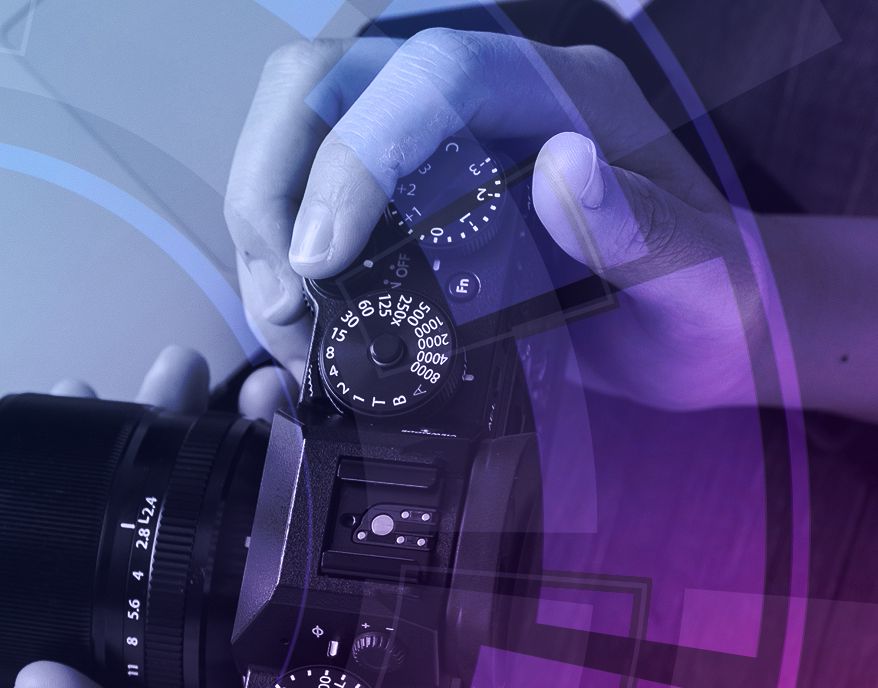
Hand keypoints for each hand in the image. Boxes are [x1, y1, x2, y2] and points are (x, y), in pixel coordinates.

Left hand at [36, 351, 532, 687]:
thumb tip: (41, 684)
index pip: (142, 619)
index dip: (123, 522)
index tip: (106, 428)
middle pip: (226, 570)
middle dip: (209, 467)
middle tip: (199, 371)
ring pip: (311, 569)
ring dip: (293, 477)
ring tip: (278, 387)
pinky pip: (403, 614)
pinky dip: (391, 536)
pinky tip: (375, 460)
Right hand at [227, 29, 760, 412]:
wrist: (706, 326)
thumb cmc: (712, 299)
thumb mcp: (702, 276)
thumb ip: (642, 227)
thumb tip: (565, 167)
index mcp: (556, 94)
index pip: (429, 74)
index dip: (356, 152)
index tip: (322, 255)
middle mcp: (481, 100)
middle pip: (330, 78)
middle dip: (272, 178)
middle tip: (281, 294)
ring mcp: (431, 141)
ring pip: (298, 123)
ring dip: (261, 217)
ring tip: (281, 320)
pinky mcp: (399, 191)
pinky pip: (305, 184)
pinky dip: (274, 247)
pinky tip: (291, 317)